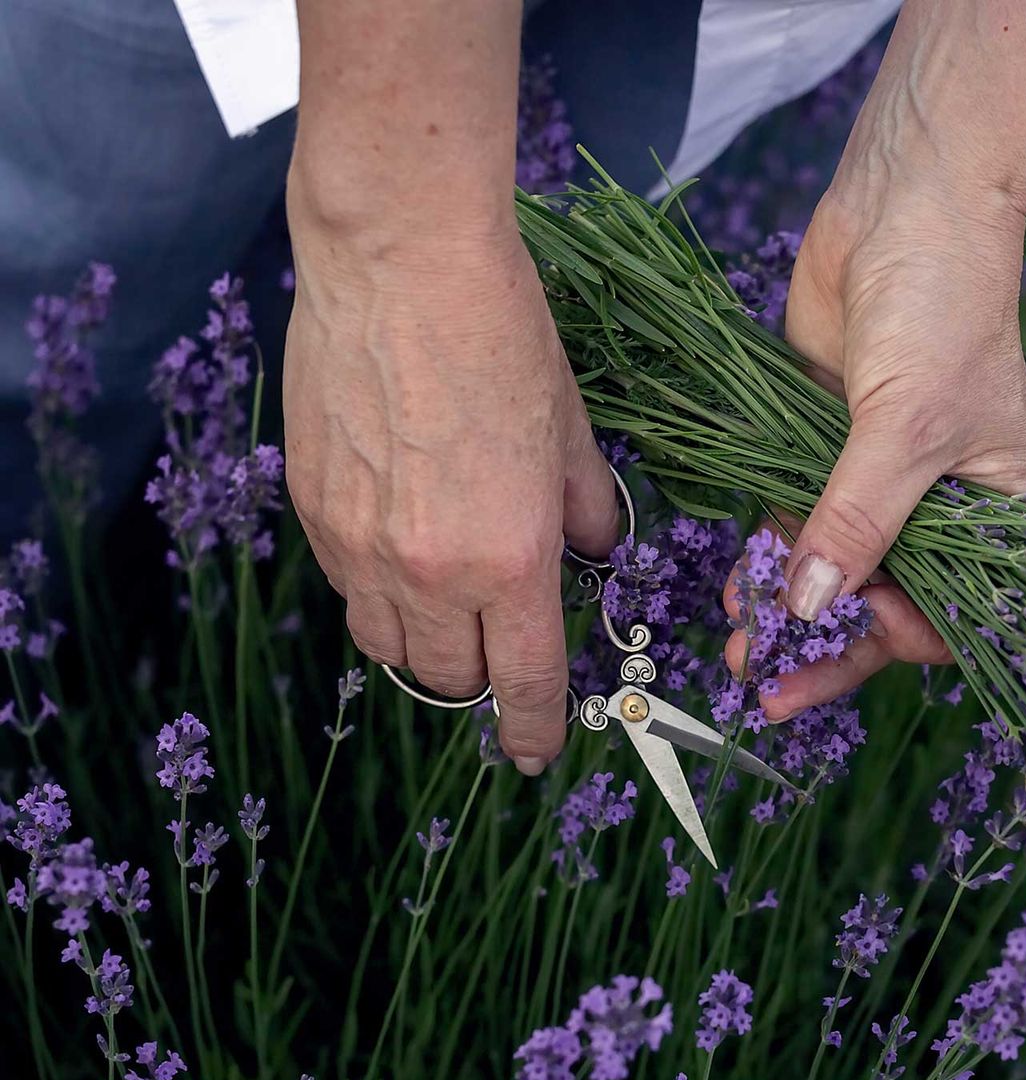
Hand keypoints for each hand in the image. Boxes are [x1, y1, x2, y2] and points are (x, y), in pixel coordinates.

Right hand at [284, 216, 616, 773]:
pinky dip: (379, 593)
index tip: (535, 752)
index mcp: (509, 558)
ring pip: (386, 645)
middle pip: (446, 678)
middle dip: (479, 680)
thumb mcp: (572, 431)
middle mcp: (428, 570)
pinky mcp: (312, 508)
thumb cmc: (503, 337)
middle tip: (501, 648)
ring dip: (424, 644)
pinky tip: (403, 548)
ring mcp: (358, 544)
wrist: (399, 262)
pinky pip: (347, 588)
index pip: (524, 680)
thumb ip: (587, 510)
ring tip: (450, 604)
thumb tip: (594, 552)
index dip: (533, 728)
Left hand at [723, 181, 1025, 717]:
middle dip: (827, 646)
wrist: (905, 201)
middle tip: (767, 689)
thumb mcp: (907, 427)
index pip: (955, 608)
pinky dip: (767, 555)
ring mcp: (879, 477)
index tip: (845, 634)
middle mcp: (943, 506)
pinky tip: (736, 592)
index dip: (898, 634)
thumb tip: (806, 607)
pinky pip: (795, 519)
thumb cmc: (943, 311)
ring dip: (786, 610)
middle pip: (886, 601)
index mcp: (1000, 512)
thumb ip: (856, 522)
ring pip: (832, 567)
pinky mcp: (826, 446)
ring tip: (738, 653)